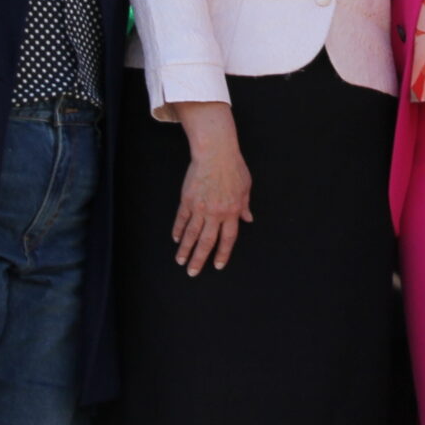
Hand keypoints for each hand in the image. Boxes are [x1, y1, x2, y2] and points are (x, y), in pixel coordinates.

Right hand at [168, 104, 251, 275]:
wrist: (215, 152)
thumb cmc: (233, 167)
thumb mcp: (245, 187)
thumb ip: (245, 205)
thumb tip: (249, 219)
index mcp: (232, 211)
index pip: (228, 238)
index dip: (222, 253)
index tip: (217, 265)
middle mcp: (216, 213)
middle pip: (207, 242)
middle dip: (199, 259)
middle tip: (193, 272)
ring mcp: (200, 207)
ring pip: (191, 234)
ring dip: (185, 250)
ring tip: (180, 261)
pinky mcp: (187, 200)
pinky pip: (182, 219)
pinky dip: (178, 230)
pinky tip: (175, 239)